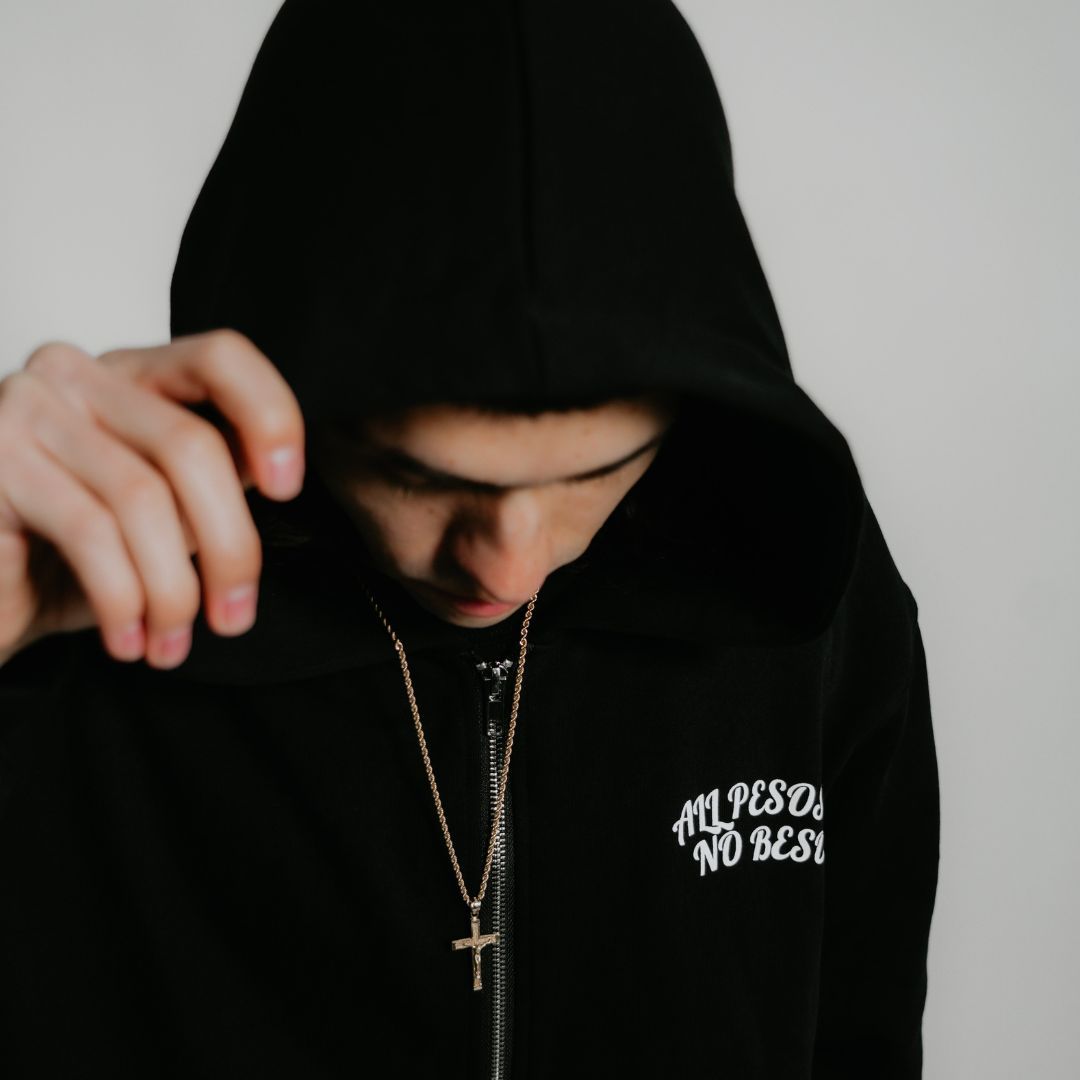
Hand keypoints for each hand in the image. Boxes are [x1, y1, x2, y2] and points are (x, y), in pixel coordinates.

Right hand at [0, 329, 304, 669]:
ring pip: (144, 497)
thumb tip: (277, 473)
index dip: (270, 414)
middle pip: (191, 444)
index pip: (220, 358)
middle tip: (234, 615)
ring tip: (172, 642)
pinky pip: (88, 531)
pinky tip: (128, 638)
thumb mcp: (166, 518)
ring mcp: (25, 410)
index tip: (287, 489)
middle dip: (229, 545)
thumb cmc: (71, 559)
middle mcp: (75, 376)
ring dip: (172, 588)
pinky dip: (123, 597)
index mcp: (130, 375)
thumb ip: (217, 482)